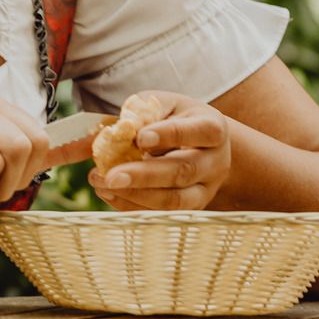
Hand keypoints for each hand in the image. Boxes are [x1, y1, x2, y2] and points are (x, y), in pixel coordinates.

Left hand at [88, 94, 230, 212]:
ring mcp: (205, 190)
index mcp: (212, 128)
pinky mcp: (191, 209)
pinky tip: (108, 194)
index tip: (140, 138)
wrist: (205, 146)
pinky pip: (162, 214)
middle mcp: (214, 162)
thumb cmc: (178, 118)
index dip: (169, 135)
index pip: (199, 131)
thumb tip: (110, 132)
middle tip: (111, 176)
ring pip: (175, 200)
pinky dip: (133, 206)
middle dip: (145, 175)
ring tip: (103, 184)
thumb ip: (140, 111)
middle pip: (184, 171)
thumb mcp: (164, 104)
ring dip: (136, 195)